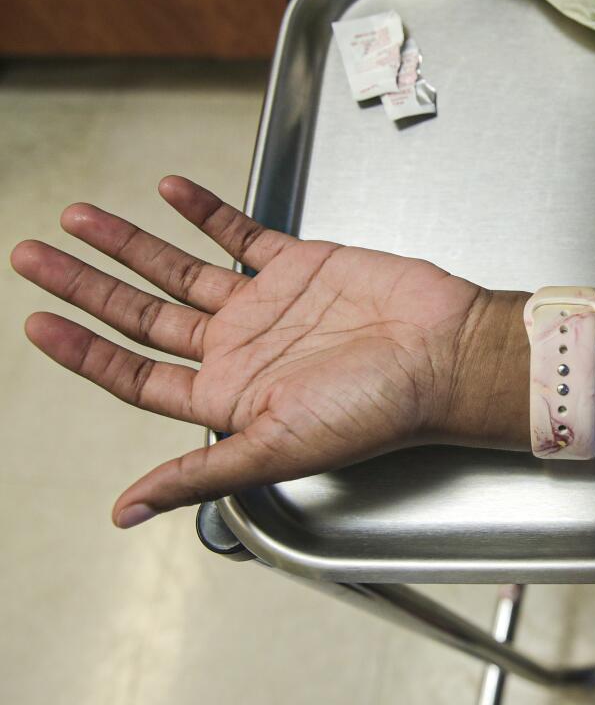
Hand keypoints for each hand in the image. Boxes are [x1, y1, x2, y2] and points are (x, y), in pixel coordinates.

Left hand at [10, 176, 490, 526]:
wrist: (443, 354)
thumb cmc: (377, 410)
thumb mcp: (278, 447)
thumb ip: (198, 473)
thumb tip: (125, 512)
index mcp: (229, 397)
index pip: (136, 375)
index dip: (84, 351)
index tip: (38, 323)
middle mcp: (240, 349)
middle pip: (144, 316)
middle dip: (87, 286)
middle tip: (32, 257)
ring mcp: (267, 304)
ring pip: (181, 269)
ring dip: (131, 243)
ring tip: (81, 217)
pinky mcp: (299, 265)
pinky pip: (240, 234)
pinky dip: (205, 211)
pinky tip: (170, 192)